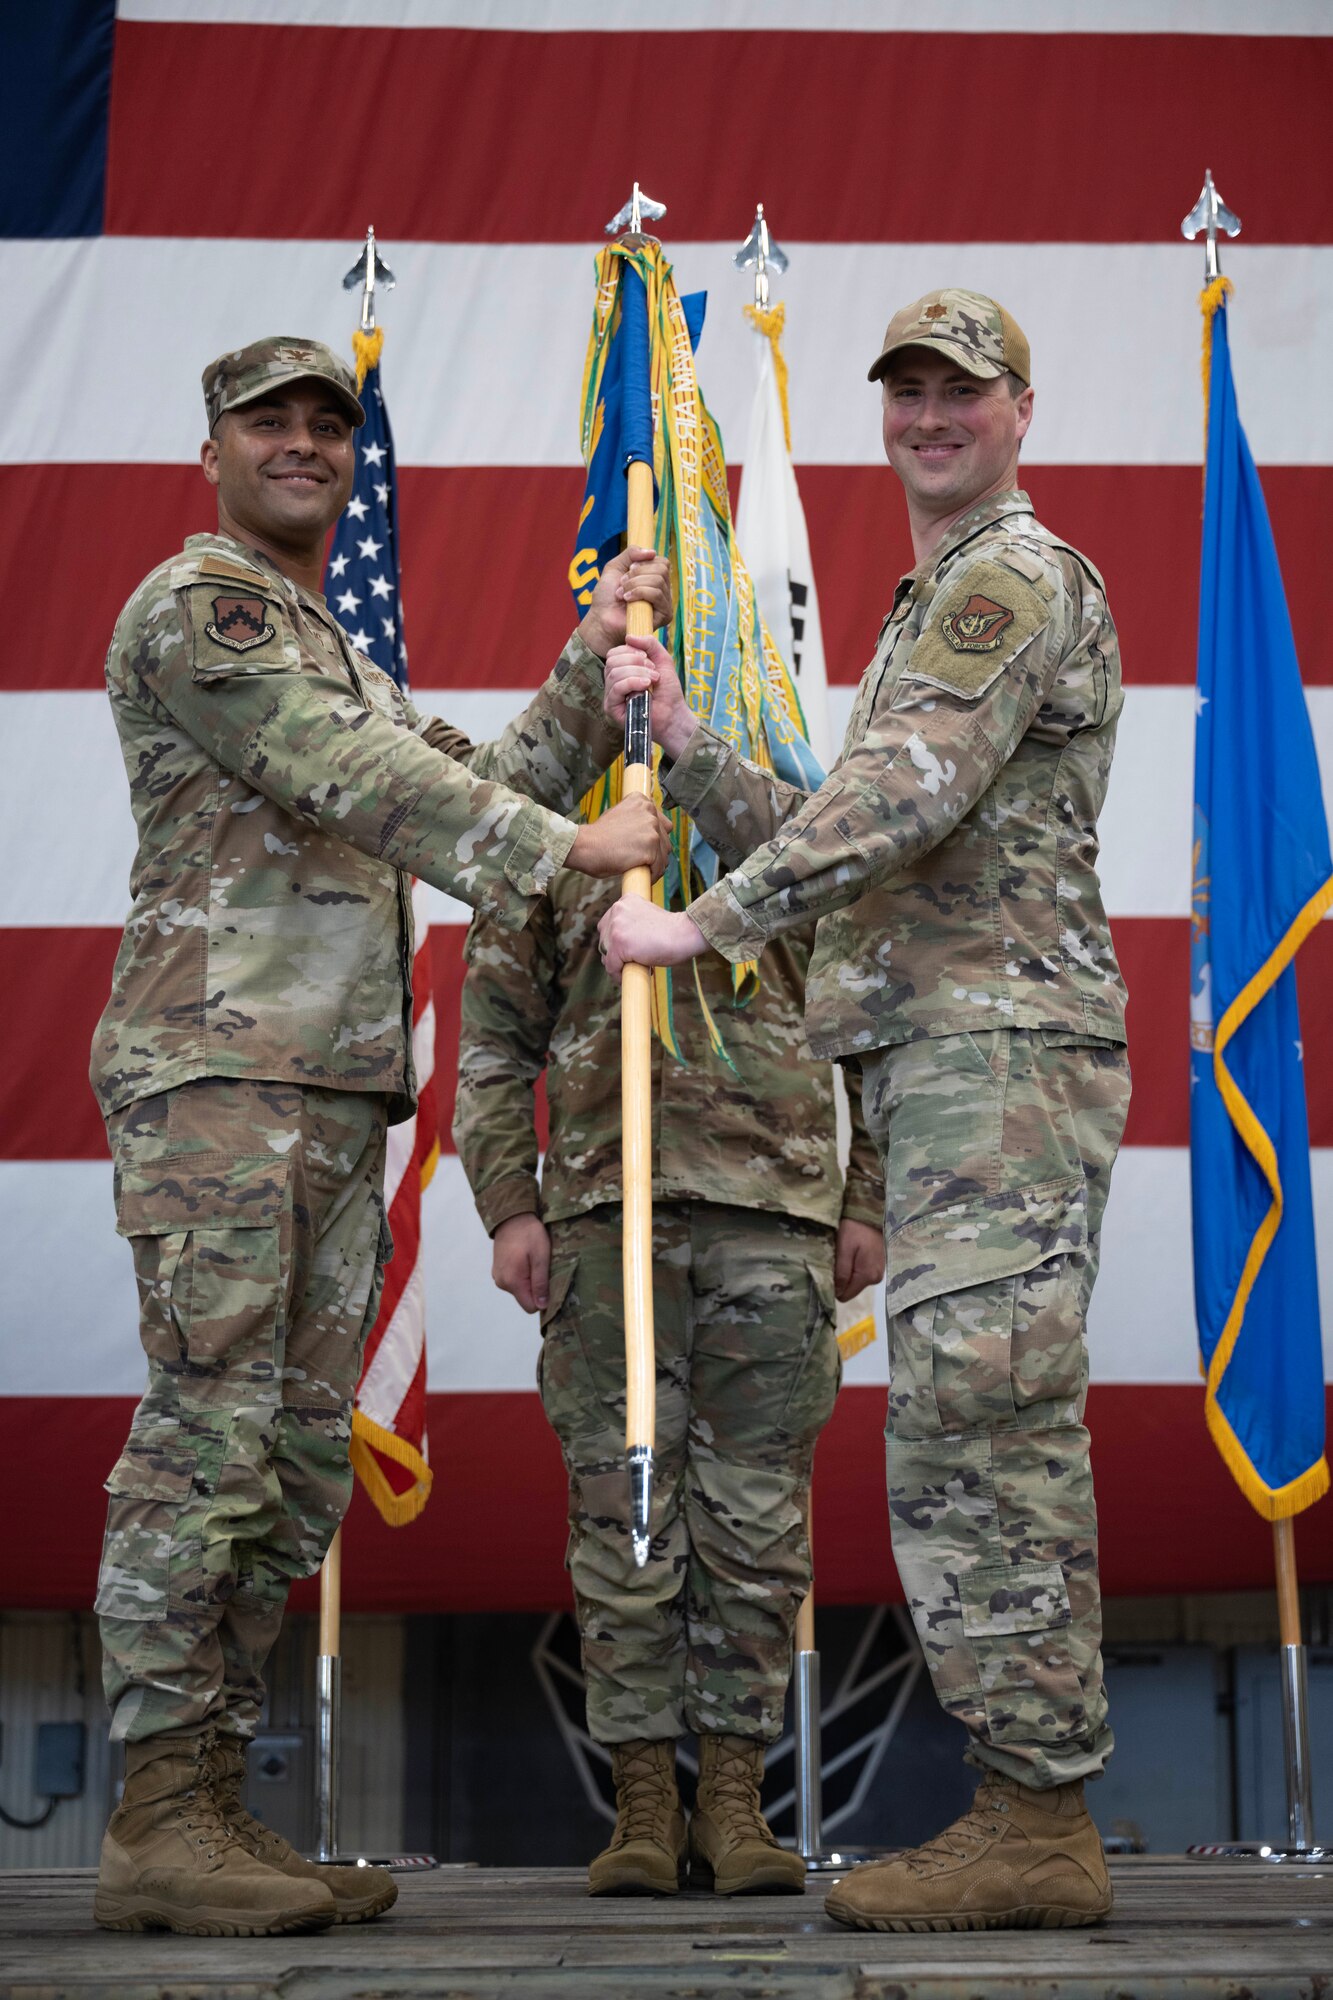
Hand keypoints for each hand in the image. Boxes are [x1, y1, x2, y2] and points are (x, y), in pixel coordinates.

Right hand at [492, 1213, 551, 1314]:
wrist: (511, 1216)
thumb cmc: (529, 1234)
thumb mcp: (541, 1257)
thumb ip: (540, 1282)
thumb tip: (541, 1306)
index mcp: (512, 1281)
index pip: (530, 1307)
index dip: (542, 1298)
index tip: (548, 1281)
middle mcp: (501, 1283)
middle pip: (525, 1298)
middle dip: (536, 1287)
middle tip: (540, 1266)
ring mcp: (498, 1276)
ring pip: (520, 1289)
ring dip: (529, 1279)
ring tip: (532, 1260)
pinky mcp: (497, 1270)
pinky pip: (513, 1280)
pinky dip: (521, 1274)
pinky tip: (524, 1259)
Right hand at [567, 795, 670, 880]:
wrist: (585, 846)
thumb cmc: (598, 836)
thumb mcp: (618, 815)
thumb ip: (635, 819)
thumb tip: (647, 833)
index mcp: (642, 801)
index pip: (661, 822)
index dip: (656, 837)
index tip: (646, 847)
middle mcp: (649, 812)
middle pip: (665, 838)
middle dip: (657, 851)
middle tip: (644, 861)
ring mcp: (651, 830)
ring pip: (664, 853)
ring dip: (656, 864)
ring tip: (644, 870)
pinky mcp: (650, 848)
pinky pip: (658, 867)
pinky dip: (653, 875)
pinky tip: (643, 877)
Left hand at [578, 546, 672, 657]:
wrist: (601, 619)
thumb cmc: (607, 597)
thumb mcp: (615, 566)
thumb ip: (631, 553)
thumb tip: (652, 552)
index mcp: (655, 579)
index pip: (662, 562)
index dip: (644, 563)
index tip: (628, 570)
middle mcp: (663, 590)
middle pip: (662, 569)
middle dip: (637, 573)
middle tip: (622, 584)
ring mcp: (665, 603)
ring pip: (658, 580)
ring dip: (634, 584)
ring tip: (622, 594)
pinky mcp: (664, 616)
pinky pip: (657, 594)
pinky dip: (639, 593)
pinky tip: (627, 600)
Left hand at [597, 897, 706, 979]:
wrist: (685, 933)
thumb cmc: (673, 930)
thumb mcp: (647, 918)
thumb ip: (632, 923)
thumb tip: (623, 943)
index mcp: (624, 902)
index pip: (608, 925)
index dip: (616, 941)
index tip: (629, 951)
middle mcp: (617, 910)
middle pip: (604, 939)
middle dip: (615, 953)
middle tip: (633, 961)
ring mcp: (616, 927)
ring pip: (606, 954)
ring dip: (617, 964)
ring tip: (635, 967)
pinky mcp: (619, 944)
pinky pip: (611, 966)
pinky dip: (618, 975)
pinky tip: (630, 976)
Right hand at [603, 636, 697, 760]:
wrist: (674, 715)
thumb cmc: (667, 691)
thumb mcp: (662, 660)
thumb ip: (649, 644)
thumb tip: (629, 636)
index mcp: (621, 671)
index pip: (614, 653)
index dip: (630, 651)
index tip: (648, 659)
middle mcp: (613, 683)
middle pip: (612, 660)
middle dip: (635, 661)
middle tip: (653, 671)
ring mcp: (610, 696)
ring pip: (615, 673)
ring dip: (638, 672)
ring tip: (653, 680)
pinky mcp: (611, 709)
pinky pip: (616, 688)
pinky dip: (632, 682)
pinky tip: (646, 686)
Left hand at [834, 1219, 884, 1302]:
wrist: (868, 1213)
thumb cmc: (854, 1229)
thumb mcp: (843, 1249)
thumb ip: (841, 1272)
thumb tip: (837, 1294)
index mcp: (867, 1276)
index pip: (845, 1295)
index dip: (834, 1286)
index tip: (829, 1271)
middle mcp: (875, 1278)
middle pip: (850, 1289)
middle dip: (840, 1279)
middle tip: (836, 1260)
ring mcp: (878, 1272)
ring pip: (854, 1282)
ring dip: (846, 1272)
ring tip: (844, 1256)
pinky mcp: (877, 1266)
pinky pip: (860, 1274)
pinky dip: (853, 1267)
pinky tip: (851, 1254)